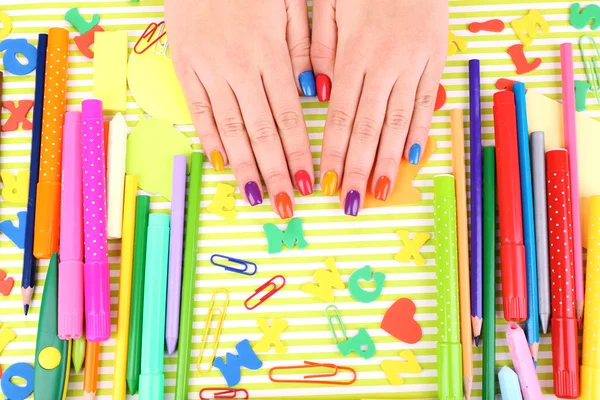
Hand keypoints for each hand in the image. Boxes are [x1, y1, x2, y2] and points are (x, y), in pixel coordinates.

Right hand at [165, 0, 314, 218]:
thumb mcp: (289, 4)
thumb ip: (304, 47)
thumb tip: (316, 92)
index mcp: (270, 53)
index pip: (289, 116)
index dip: (299, 152)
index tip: (309, 183)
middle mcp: (240, 68)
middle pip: (262, 130)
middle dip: (276, 171)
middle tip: (287, 206)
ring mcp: (209, 70)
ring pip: (230, 127)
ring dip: (245, 166)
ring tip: (257, 198)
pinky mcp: (184, 68)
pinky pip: (198, 110)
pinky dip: (210, 139)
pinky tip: (221, 165)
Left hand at [311, 0, 447, 214]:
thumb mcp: (331, 5)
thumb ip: (321, 49)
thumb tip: (317, 94)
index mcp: (354, 55)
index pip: (341, 117)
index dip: (335, 154)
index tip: (327, 184)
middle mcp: (385, 66)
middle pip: (369, 129)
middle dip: (358, 170)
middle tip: (351, 204)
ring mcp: (414, 66)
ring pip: (399, 123)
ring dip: (388, 161)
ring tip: (379, 193)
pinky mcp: (436, 61)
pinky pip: (427, 103)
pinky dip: (420, 131)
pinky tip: (411, 158)